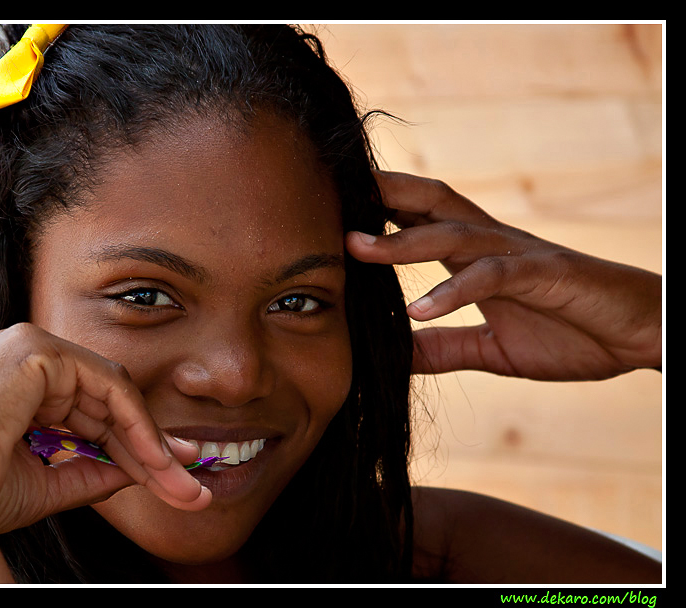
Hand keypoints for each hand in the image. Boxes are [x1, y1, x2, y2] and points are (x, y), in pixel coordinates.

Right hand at [0, 323, 209, 580]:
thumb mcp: (51, 480)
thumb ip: (96, 469)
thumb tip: (146, 469)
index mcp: (14, 382)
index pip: (87, 410)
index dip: (130, 445)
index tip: (170, 475)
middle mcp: (20, 354)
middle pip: (106, 401)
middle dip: (149, 447)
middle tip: (189, 486)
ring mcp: (27, 344)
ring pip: (113, 393)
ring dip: (150, 443)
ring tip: (180, 485)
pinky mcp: (36, 348)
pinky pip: (108, 386)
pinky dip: (136, 425)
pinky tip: (158, 461)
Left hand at [345, 171, 661, 380]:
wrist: (640, 337)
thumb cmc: (570, 332)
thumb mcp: (492, 349)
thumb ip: (444, 347)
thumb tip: (395, 355)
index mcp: (476, 256)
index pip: (419, 218)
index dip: (377, 209)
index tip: (328, 211)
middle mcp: (492, 243)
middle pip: (430, 202)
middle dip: (381, 195)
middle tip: (328, 197)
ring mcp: (518, 254)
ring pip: (453, 233)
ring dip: (402, 241)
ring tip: (357, 248)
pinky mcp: (546, 275)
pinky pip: (493, 277)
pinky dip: (454, 292)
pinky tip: (420, 310)